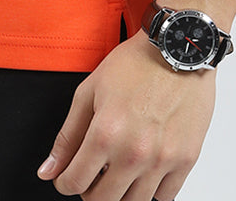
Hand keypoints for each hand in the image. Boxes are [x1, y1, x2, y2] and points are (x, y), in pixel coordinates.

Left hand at [37, 30, 215, 199]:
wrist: (179, 49)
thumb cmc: (136, 64)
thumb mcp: (89, 92)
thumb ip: (68, 136)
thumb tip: (48, 171)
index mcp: (105, 133)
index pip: (74, 183)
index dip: (65, 182)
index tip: (69, 177)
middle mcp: (134, 152)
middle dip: (90, 192)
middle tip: (94, 175)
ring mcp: (162, 159)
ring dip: (121, 193)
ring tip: (119, 171)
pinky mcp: (186, 159)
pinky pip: (165, 198)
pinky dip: (152, 190)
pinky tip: (145, 169)